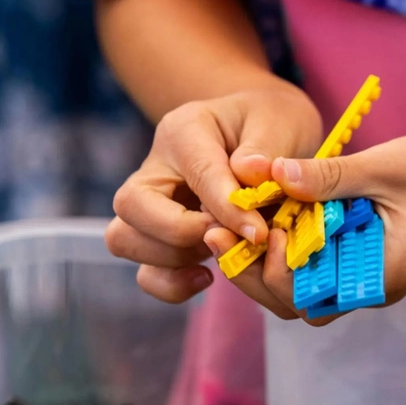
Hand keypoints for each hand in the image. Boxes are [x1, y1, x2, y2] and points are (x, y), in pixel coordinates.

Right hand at [105, 82, 322, 304]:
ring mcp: (150, 205)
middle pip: (130, 205)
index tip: (259, 233)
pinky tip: (208, 275)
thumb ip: (267, 147)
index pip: (197, 173)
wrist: (265, 135)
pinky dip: (172, 283)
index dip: (227, 208)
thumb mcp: (280, 121)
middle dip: (179, 232)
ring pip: (125, 239)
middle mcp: (155, 167)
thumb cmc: (271, 123)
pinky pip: (145, 272)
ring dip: (172, 257)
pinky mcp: (158, 237)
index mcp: (184, 130)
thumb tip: (251, 172)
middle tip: (225, 237)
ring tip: (220, 251)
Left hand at [204, 134, 405, 322]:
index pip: (303, 299)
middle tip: (218, 230)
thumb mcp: (387, 167)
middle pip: (290, 303)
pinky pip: (312, 262)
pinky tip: (271, 211)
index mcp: (375, 279)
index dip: (269, 270)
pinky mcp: (360, 255)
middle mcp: (364, 286)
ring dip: (263, 259)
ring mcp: (361, 274)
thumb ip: (328, 176)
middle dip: (251, 271)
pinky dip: (286, 244)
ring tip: (236, 220)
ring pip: (296, 287)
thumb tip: (269, 172)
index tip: (255, 228)